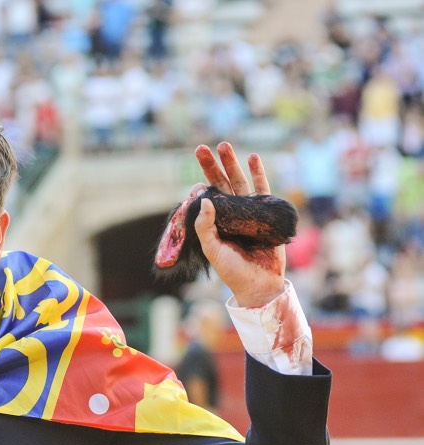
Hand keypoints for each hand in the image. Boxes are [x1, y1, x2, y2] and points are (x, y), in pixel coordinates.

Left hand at [193, 142, 285, 307]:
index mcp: (214, 224)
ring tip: (224, 145)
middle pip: (219, 185)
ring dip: (232, 164)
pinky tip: (252, 157)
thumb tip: (204, 200)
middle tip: (201, 148)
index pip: (204, 201)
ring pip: (238, 182)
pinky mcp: (265, 212)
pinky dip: (258, 172)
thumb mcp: (214, 251)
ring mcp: (247, 212)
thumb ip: (205, 228)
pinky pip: (261, 188)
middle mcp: (230, 215)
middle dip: (211, 167)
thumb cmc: (233, 271)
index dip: (199, 189)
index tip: (195, 183)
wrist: (260, 283)